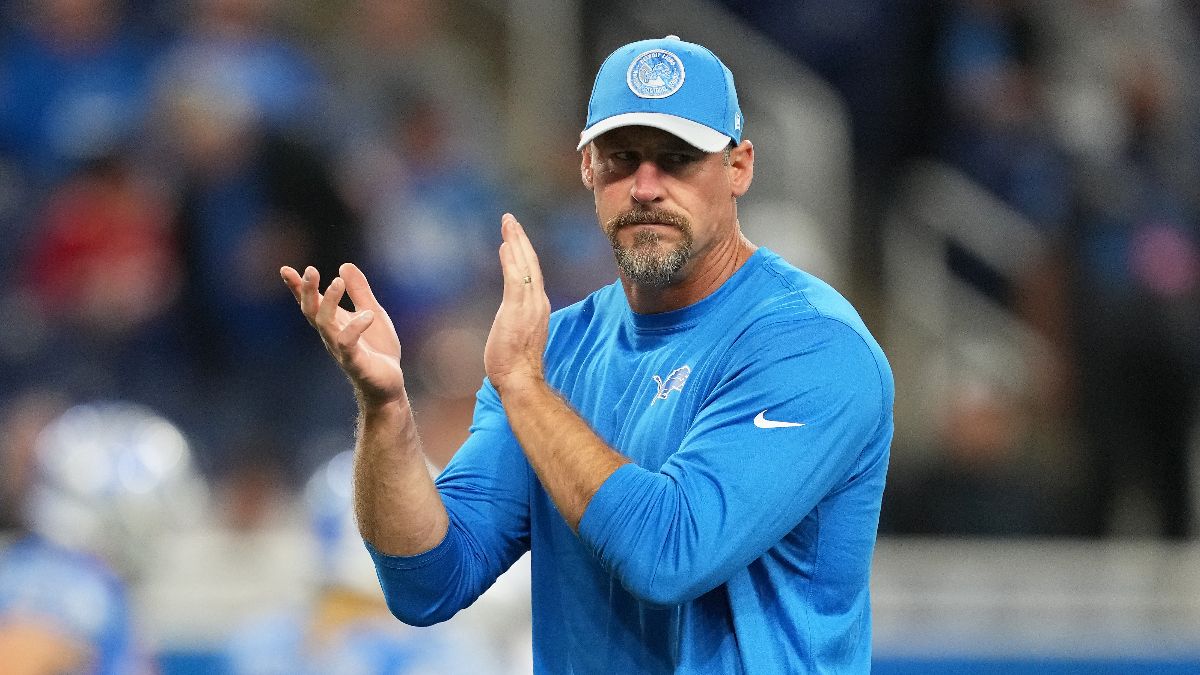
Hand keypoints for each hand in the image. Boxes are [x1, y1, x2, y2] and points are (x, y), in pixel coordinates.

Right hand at [281, 262, 404, 406]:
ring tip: (337, 282)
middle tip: (310, 270)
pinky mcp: (355, 362)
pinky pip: (348, 344)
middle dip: (308, 291)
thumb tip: (344, 265)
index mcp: (334, 322)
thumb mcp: (372, 311)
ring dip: (328, 302)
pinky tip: (368, 315)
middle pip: (311, 311)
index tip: (285, 269)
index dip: (297, 288)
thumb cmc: (377, 349)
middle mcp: (331, 335)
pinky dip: (355, 328)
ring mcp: (341, 349)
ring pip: (325, 324)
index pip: (311, 302)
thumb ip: (359, 291)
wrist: (388, 384)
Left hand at [484, 213, 550, 393]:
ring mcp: (529, 304)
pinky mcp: (517, 309)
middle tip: (510, 219)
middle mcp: (537, 301)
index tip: (515, 236)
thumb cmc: (516, 364)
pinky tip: (505, 244)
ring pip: (525, 265)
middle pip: (531, 263)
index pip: (532, 273)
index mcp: (538, 306)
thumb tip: (511, 314)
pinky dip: (511, 259)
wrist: (520, 379)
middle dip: (520, 239)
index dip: (524, 252)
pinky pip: (515, 277)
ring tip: (508, 223)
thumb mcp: (518, 334)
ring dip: (515, 241)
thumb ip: (518, 318)